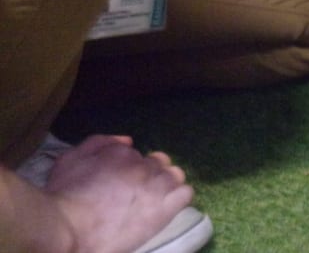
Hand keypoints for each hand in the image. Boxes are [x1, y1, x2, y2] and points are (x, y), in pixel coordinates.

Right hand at [47, 135, 191, 252]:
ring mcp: (157, 185)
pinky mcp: (166, 208)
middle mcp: (144, 164)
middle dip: (149, 174)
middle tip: (135, 193)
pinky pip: (185, 194)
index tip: (118, 182)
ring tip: (153, 200)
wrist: (67, 228)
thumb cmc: (63, 196)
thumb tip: (127, 140)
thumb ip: (99, 143)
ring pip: (175, 176)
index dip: (127, 169)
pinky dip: (178, 198)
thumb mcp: (70, 159)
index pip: (136, 155)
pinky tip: (166, 208)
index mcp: (123, 152)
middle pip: (158, 164)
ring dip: (167, 184)